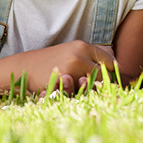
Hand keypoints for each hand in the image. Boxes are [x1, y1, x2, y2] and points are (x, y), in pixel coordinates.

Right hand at [0, 40, 118, 93]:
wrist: (25, 67)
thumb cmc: (52, 61)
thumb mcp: (72, 51)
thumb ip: (92, 56)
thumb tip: (117, 64)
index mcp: (84, 46)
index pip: (110, 62)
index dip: (113, 75)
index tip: (111, 83)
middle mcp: (80, 53)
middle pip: (105, 75)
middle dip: (105, 85)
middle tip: (101, 94)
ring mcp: (71, 67)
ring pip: (94, 85)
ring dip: (93, 92)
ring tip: (86, 95)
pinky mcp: (62, 79)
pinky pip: (80, 93)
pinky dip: (80, 96)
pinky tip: (73, 96)